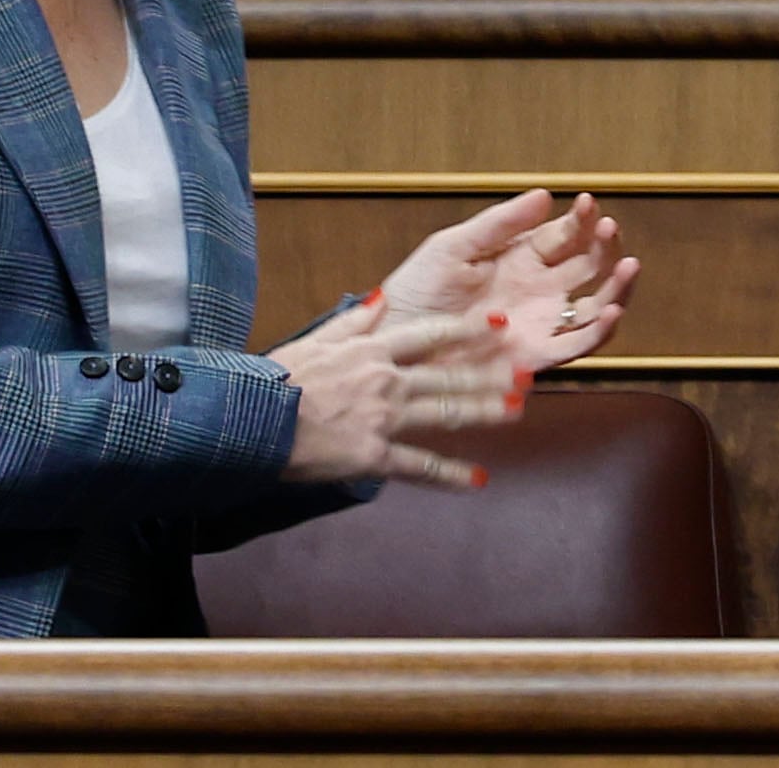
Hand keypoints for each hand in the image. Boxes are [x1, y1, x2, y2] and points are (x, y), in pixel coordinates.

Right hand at [272, 297, 527, 489]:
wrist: (253, 420)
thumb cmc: (276, 379)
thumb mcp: (314, 340)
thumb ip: (352, 322)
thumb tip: (381, 298)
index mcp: (370, 350)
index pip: (428, 334)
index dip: (466, 329)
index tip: (497, 325)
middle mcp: (385, 380)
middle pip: (448, 374)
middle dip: (490, 373)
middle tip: (526, 372)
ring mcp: (383, 418)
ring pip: (444, 412)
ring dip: (483, 412)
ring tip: (516, 411)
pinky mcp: (375, 455)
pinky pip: (420, 466)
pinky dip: (451, 474)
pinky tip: (478, 479)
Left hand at [370, 188, 639, 373]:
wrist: (395, 340)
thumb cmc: (418, 288)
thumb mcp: (455, 246)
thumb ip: (500, 224)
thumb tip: (546, 195)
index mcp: (521, 257)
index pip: (564, 234)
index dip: (581, 219)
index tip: (588, 203)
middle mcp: (539, 289)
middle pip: (588, 266)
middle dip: (605, 246)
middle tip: (610, 227)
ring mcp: (540, 322)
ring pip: (594, 306)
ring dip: (617, 288)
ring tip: (630, 265)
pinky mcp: (535, 357)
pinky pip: (576, 346)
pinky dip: (599, 332)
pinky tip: (610, 312)